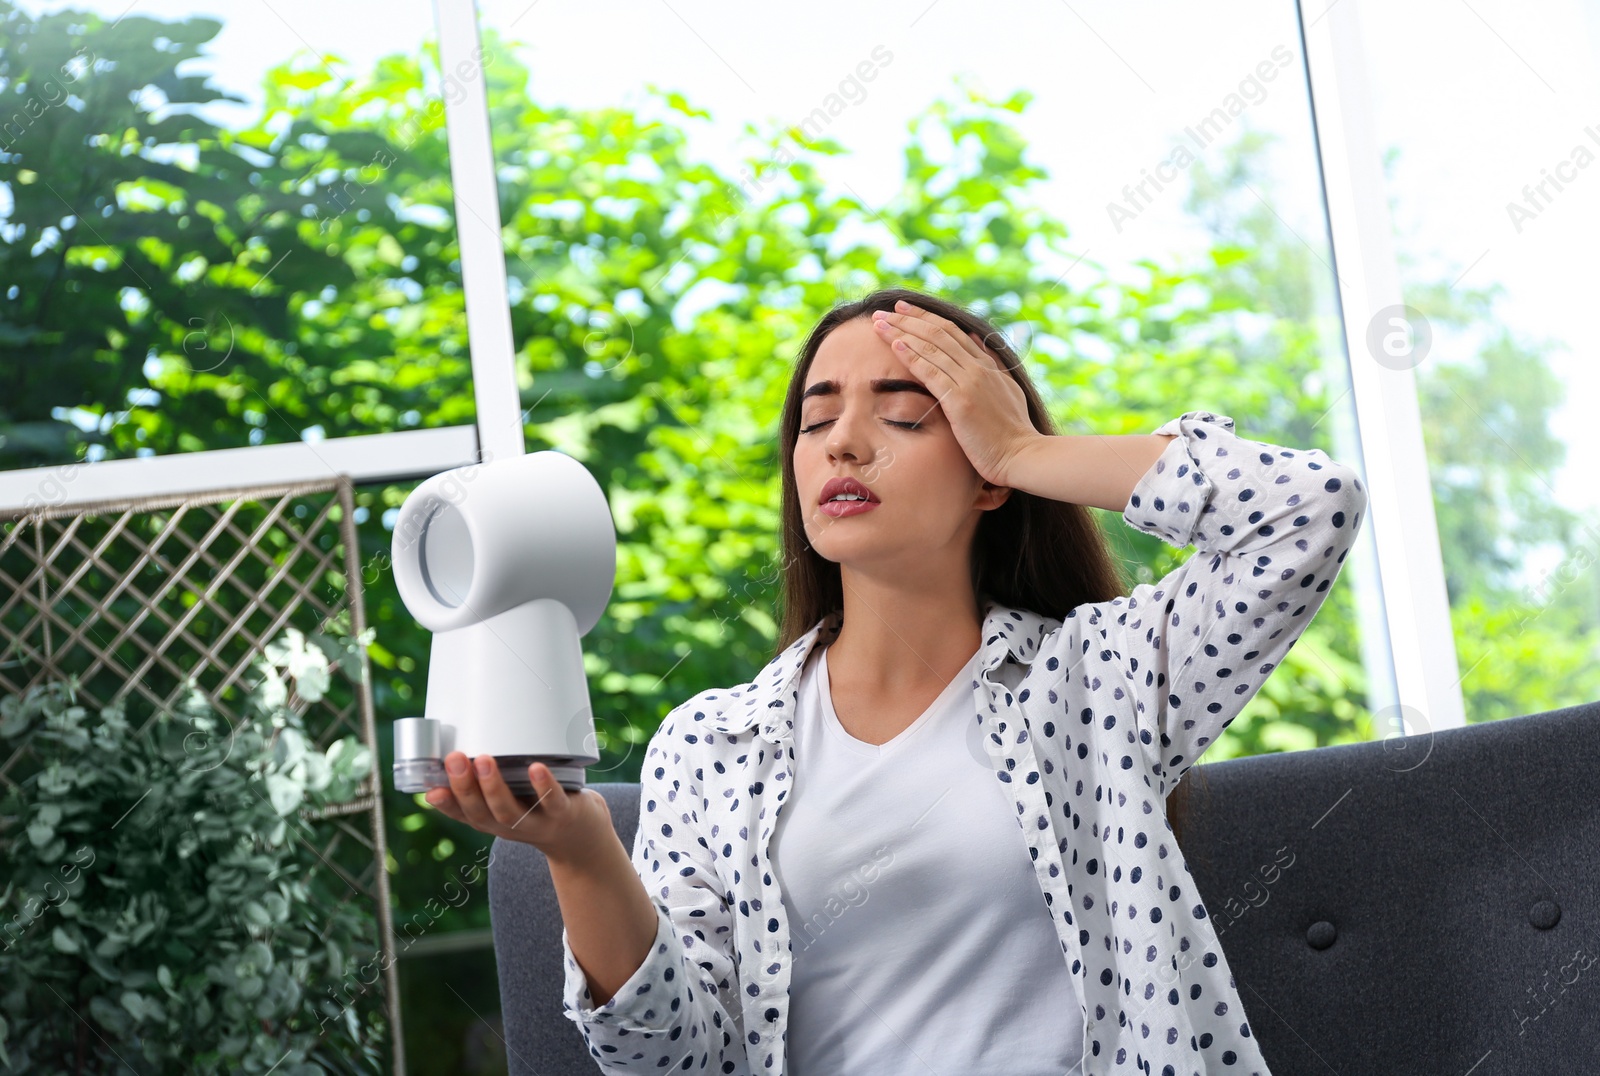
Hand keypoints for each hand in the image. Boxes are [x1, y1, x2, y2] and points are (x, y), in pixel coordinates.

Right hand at [424, 752, 614, 866]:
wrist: (582, 839)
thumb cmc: (538, 808)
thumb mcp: (508, 801)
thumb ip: (486, 785)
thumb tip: (452, 755)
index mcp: (492, 821)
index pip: (463, 815)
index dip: (446, 804)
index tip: (431, 789)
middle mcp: (510, 826)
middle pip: (482, 813)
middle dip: (465, 788)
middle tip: (454, 759)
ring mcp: (537, 823)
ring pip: (510, 811)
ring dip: (494, 787)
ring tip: (483, 760)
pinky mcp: (564, 814)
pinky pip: (552, 801)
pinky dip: (544, 785)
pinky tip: (536, 768)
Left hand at [871, 300, 1038, 486]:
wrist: (1022, 455)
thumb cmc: (1012, 431)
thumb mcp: (1006, 388)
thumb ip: (992, 362)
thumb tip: (976, 338)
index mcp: (987, 365)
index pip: (951, 331)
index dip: (925, 317)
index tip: (904, 309)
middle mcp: (978, 368)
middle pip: (938, 333)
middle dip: (908, 319)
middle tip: (883, 310)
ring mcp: (970, 382)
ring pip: (931, 348)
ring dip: (902, 332)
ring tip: (878, 322)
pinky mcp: (960, 402)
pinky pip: (931, 373)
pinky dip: (912, 357)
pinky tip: (895, 345)